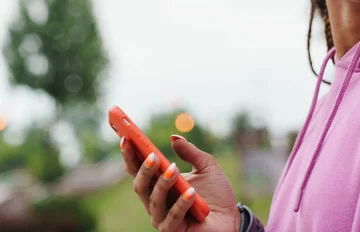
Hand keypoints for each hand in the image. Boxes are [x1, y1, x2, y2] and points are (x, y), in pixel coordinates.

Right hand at [121, 135, 240, 231]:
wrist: (231, 217)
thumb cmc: (217, 193)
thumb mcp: (207, 167)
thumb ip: (192, 153)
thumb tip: (175, 138)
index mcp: (159, 183)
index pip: (138, 169)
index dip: (130, 155)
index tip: (127, 138)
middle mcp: (156, 201)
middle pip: (140, 186)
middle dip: (143, 170)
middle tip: (152, 155)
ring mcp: (163, 217)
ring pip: (153, 201)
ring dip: (163, 184)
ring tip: (174, 169)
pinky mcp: (175, 230)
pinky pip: (173, 217)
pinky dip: (181, 203)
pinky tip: (191, 192)